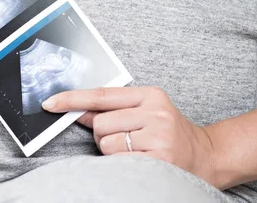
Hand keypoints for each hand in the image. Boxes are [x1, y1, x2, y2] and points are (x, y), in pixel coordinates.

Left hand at [42, 87, 216, 185]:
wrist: (206, 156)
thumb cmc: (168, 132)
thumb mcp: (145, 111)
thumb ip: (112, 109)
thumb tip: (76, 110)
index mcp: (150, 95)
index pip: (101, 95)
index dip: (72, 99)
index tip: (50, 103)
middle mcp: (155, 113)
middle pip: (100, 123)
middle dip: (103, 134)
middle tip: (124, 138)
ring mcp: (158, 136)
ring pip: (106, 143)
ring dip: (112, 150)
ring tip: (134, 150)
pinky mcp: (160, 159)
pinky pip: (118, 161)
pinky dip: (120, 163)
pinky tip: (138, 160)